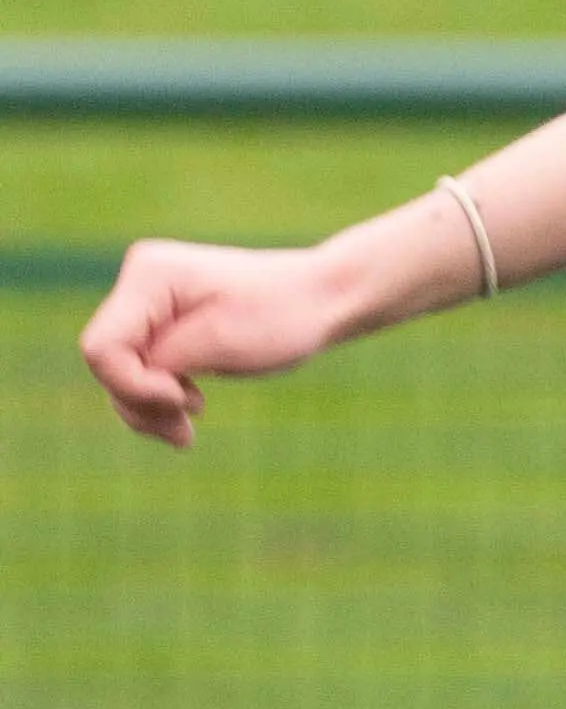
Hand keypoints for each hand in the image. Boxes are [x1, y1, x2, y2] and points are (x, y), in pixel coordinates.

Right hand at [79, 239, 348, 450]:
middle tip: (187, 429)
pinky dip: (158, 397)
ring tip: (187, 432)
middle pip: (106, 363)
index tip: (184, 398)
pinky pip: (139, 369)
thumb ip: (160, 361)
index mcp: (149, 276)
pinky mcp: (160, 323)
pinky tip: (192, 408)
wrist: (319, 300)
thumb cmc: (281, 317)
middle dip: (141, 403)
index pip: (102, 348)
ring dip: (148, 409)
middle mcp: (139, 282)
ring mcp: (148, 302)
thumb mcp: (219, 344)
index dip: (134, 386)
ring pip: (119, 372)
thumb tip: (119, 380)